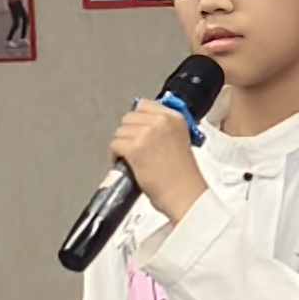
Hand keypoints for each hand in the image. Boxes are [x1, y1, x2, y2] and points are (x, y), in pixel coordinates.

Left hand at [110, 99, 209, 226]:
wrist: (184, 194)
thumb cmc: (183, 175)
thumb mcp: (180, 141)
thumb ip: (163, 129)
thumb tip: (141, 126)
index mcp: (175, 118)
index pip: (145, 105)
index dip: (138, 120)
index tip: (139, 131)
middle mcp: (160, 121)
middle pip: (129, 118)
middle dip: (128, 133)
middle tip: (134, 148)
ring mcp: (146, 133)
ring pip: (119, 132)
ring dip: (121, 145)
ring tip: (131, 158)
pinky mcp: (134, 147)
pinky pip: (114, 145)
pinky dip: (115, 156)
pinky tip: (126, 164)